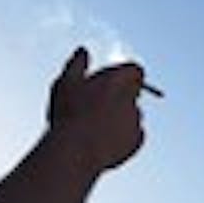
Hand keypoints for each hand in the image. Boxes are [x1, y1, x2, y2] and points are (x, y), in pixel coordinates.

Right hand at [48, 47, 144, 170]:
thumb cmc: (70, 113)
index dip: (124, 75)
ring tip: (95, 128)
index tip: (110, 82)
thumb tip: (83, 51)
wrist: (77, 151)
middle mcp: (133, 98)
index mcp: (120, 79)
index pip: (135, 70)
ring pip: (131, 115)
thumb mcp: (66, 82)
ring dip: (119, 118)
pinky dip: (122, 138)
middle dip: (120, 97)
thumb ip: (77, 64)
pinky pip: (132, 136)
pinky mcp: (136, 141)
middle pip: (133, 93)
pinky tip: (102, 142)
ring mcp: (136, 120)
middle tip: (99, 106)